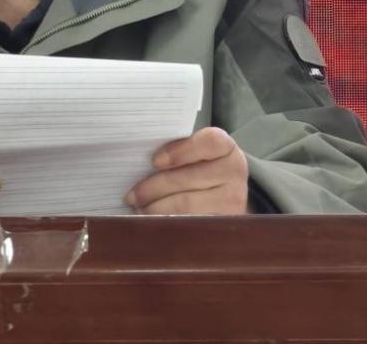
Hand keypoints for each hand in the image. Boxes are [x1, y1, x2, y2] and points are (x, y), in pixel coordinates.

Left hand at [125, 127, 248, 214]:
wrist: (226, 196)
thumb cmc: (200, 168)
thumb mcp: (195, 154)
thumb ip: (175, 151)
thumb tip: (138, 160)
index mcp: (225, 147)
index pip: (209, 142)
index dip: (180, 151)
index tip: (154, 161)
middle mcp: (234, 172)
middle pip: (188, 178)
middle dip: (154, 188)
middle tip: (132, 195)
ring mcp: (233, 201)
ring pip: (186, 204)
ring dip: (156, 208)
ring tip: (139, 208)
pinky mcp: (225, 224)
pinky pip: (190, 225)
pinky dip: (167, 223)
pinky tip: (153, 221)